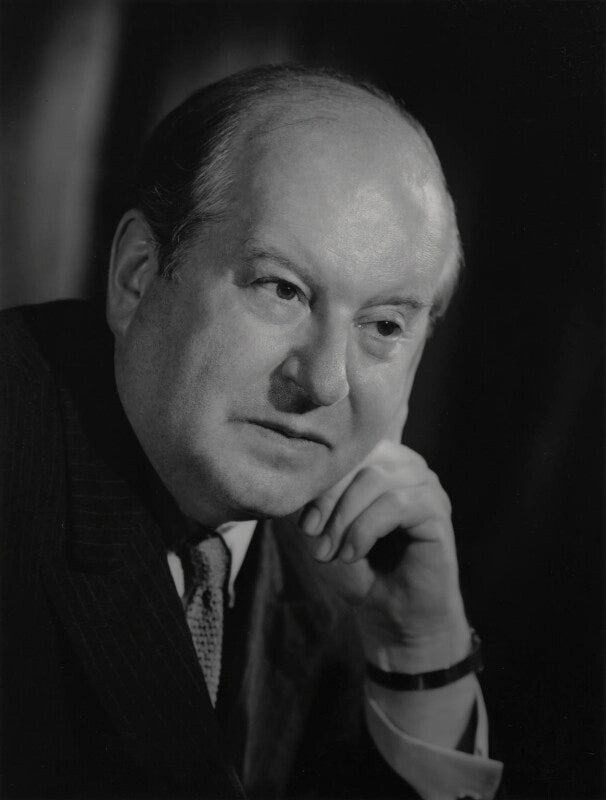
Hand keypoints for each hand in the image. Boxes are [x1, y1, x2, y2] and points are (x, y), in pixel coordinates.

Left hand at [297, 439, 469, 669]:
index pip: (345, 446)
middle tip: (314, 536)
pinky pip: (396, 504)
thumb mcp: (327, 527)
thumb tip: (296, 472)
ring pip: (374, 479)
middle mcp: (407, 464)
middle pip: (359, 457)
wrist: (394, 614)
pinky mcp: (437, 510)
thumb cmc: (360, 568)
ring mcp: (426, 485)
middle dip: (329, 497)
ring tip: (332, 552)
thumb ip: (316, 496)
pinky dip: (366, 530)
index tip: (304, 522)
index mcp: (381, 459)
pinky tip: (353, 554)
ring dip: (345, 519)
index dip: (319, 479)